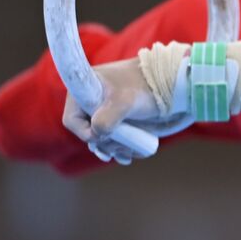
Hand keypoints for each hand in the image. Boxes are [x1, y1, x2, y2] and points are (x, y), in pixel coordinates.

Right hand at [61, 58, 187, 164]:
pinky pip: (114, 139)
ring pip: (103, 138)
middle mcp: (90, 103)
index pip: (73, 121)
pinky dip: (121, 148)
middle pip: (89, 132)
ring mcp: (104, 112)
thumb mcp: (124, 101)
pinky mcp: (118, 120)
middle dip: (105, 144)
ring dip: (114, 149)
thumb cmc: (143, 86)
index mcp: (83, 91)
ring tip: (129, 153)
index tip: (103, 138)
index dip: (86, 134)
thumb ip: (107, 118)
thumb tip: (96, 135)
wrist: (168, 83)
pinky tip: (130, 155)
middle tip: (121, 149)